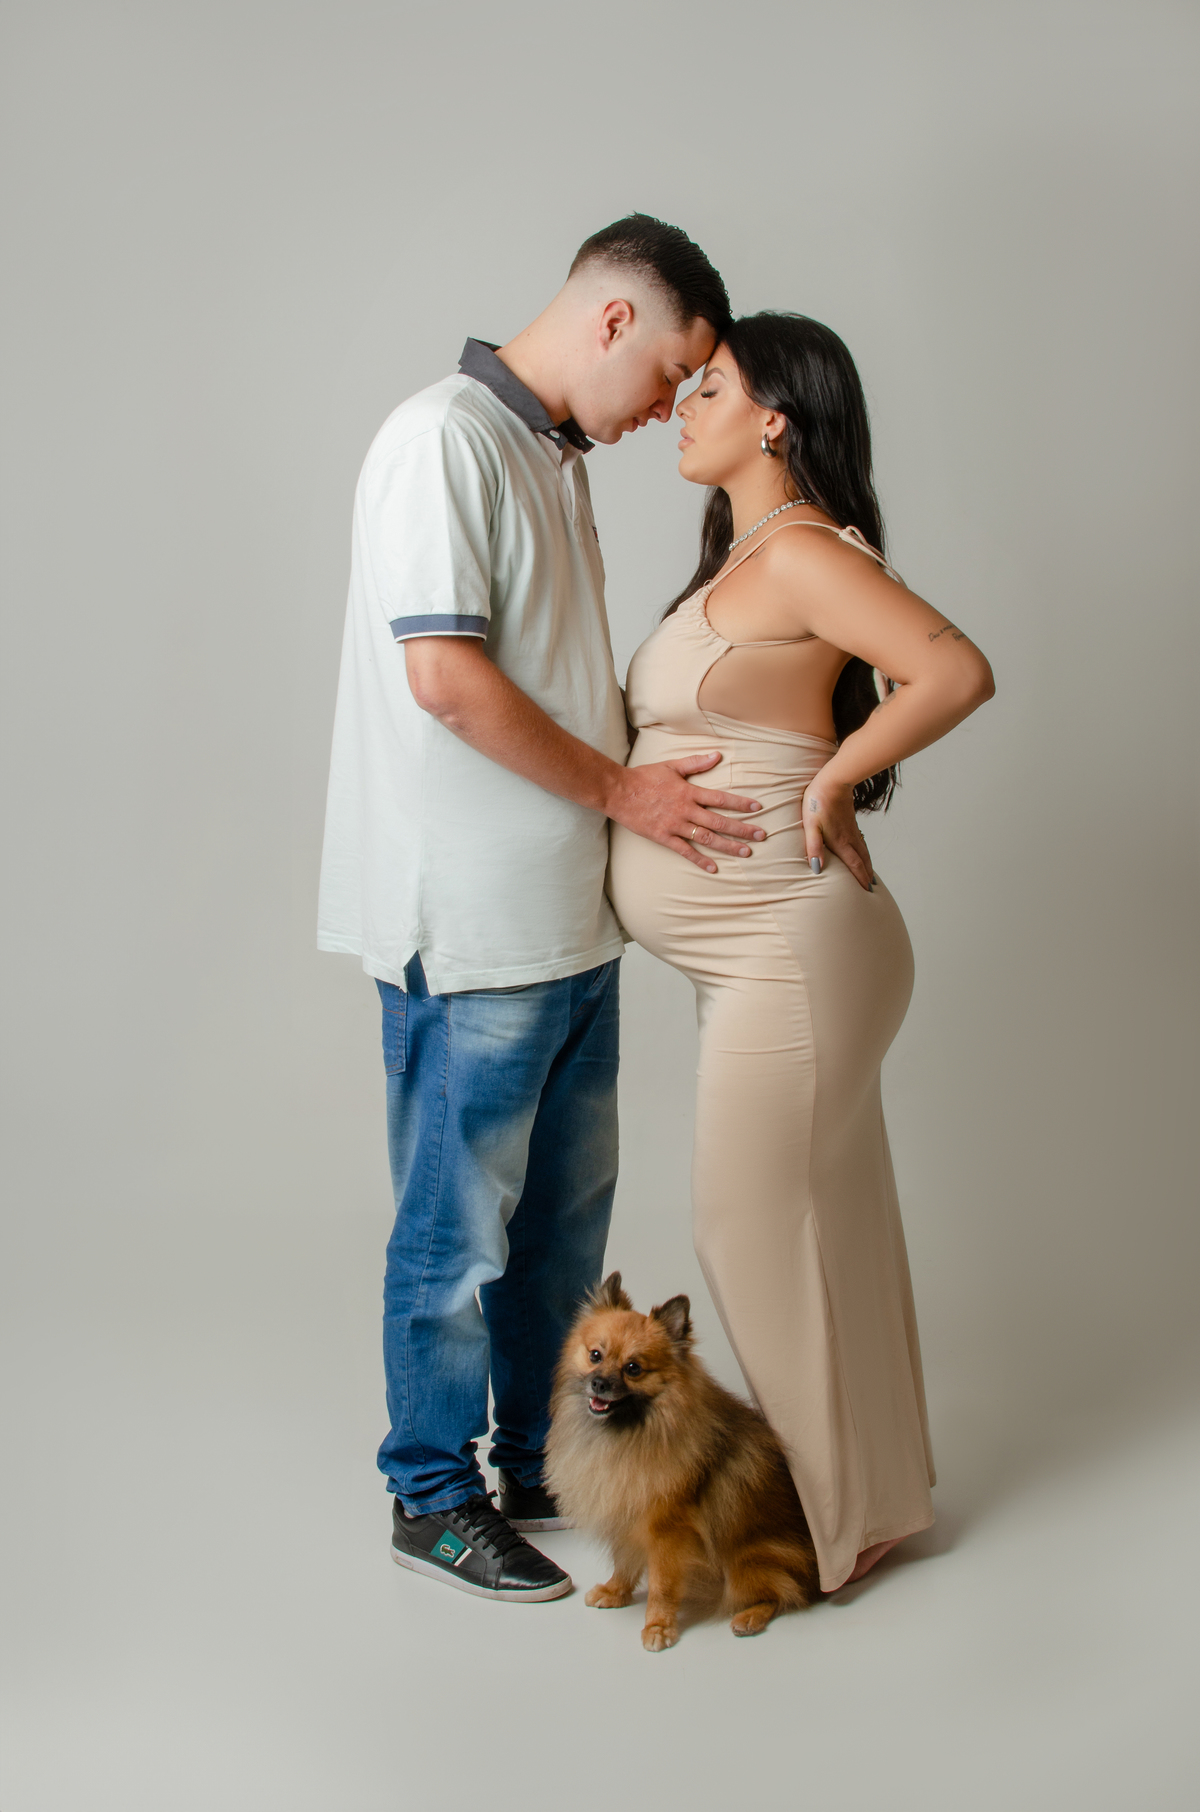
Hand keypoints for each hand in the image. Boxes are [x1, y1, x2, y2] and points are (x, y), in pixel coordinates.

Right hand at [609, 752, 765, 872]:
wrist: (618, 791)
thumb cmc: (644, 777)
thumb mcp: (672, 766)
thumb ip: (695, 763)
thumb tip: (717, 755)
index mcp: (689, 791)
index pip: (721, 798)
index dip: (740, 803)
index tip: (757, 808)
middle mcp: (685, 810)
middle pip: (719, 821)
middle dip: (742, 829)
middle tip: (761, 835)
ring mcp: (675, 825)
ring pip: (707, 837)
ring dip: (728, 845)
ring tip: (746, 852)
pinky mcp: (663, 837)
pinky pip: (685, 851)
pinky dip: (700, 860)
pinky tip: (714, 868)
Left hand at [803, 776, 872, 890]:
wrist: (834, 780)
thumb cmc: (818, 802)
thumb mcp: (811, 826)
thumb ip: (814, 847)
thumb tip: (817, 869)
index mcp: (840, 841)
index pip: (854, 865)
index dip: (860, 878)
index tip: (867, 891)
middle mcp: (849, 837)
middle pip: (862, 860)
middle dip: (867, 875)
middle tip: (872, 889)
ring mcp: (852, 828)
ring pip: (863, 850)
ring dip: (868, 864)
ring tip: (870, 874)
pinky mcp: (850, 820)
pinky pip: (861, 840)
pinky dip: (864, 851)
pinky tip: (862, 850)